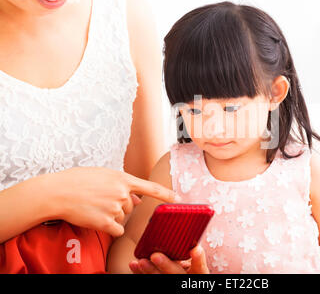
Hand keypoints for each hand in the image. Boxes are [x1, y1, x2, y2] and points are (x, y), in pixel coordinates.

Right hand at [49, 167, 177, 236]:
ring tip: (94, 206)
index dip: (165, 194)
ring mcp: (114, 208)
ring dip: (112, 216)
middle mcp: (122, 193)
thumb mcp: (102, 174)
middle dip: (120, 206)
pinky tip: (97, 219)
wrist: (58, 192)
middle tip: (101, 200)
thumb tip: (136, 198)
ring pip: (122, 218)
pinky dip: (110, 228)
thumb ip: (121, 183)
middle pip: (131, 207)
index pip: (150, 187)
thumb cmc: (77, 180)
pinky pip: (117, 230)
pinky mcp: (105, 222)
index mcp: (122, 178)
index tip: (177, 199)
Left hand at [129, 245, 208, 273]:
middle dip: (165, 265)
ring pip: (162, 278)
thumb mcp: (194, 255)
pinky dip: (141, 272)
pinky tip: (134, 264)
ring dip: (150, 270)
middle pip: (176, 273)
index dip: (198, 259)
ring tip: (141, 261)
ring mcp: (172, 281)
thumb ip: (189, 244)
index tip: (195, 250)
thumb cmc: (188, 262)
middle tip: (155, 256)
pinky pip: (149, 279)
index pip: (200, 266)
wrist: (182, 276)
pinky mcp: (161, 281)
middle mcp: (185, 278)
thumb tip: (179, 221)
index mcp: (198, 271)